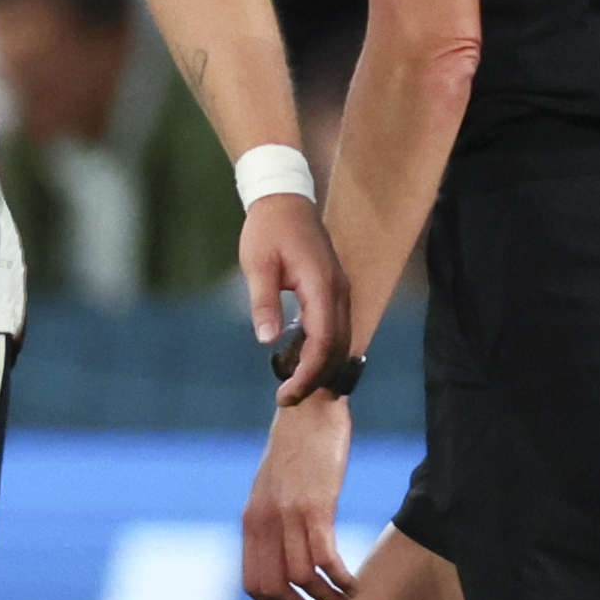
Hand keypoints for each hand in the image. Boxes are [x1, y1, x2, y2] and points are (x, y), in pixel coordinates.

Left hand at [245, 194, 346, 401]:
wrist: (284, 200)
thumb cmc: (267, 230)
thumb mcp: (257, 265)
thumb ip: (264, 303)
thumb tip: (268, 341)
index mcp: (322, 287)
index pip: (324, 342)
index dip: (308, 373)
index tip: (285, 393)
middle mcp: (339, 293)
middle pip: (338, 348)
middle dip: (316, 378)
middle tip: (287, 399)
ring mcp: (341, 292)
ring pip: (343, 341)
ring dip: (322, 368)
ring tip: (294, 387)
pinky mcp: (335, 291)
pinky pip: (338, 329)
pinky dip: (325, 352)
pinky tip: (302, 362)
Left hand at [245, 392, 357, 599]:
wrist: (308, 409)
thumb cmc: (297, 451)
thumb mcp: (273, 490)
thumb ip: (273, 523)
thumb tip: (284, 558)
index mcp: (251, 521)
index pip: (254, 584)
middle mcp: (264, 522)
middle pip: (273, 589)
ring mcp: (288, 514)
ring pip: (301, 578)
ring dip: (327, 599)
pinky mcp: (316, 505)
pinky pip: (325, 557)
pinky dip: (341, 578)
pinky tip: (353, 582)